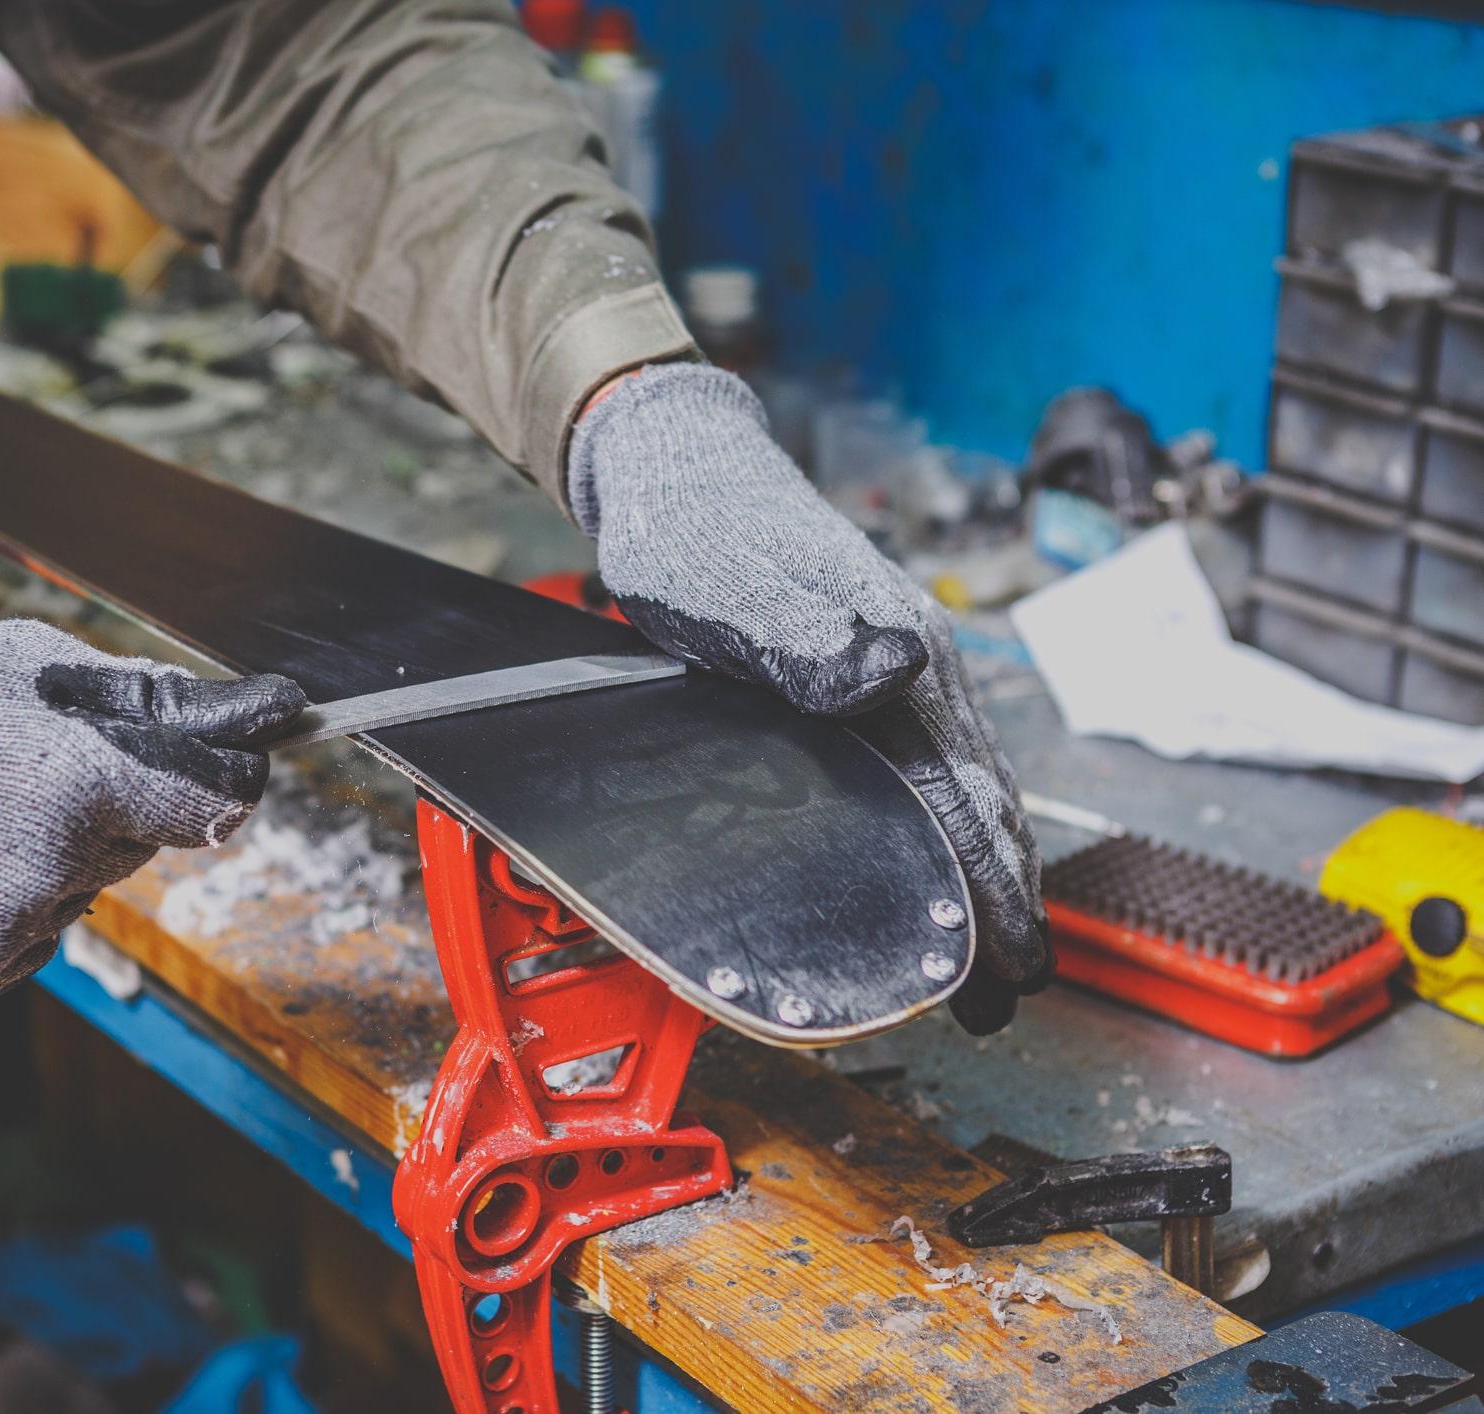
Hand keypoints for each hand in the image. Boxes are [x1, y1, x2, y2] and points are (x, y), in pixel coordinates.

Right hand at [0, 594, 304, 1016]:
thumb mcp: (27, 662)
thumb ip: (145, 702)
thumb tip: (251, 718)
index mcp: (74, 784)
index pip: (216, 801)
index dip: (229, 779)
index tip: (234, 767)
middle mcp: (45, 874)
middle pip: (139, 848)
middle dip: (104, 811)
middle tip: (12, 770)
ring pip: (75, 897)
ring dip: (43, 863)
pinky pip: (20, 945)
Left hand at [569, 364, 1047, 1032]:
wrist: (676, 468)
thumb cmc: (695, 528)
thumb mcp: (730, 584)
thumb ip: (804, 635)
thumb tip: (896, 670)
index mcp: (899, 651)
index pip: (965, 792)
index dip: (993, 884)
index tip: (1015, 960)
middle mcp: (913, 663)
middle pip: (977, 801)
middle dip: (999, 900)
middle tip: (1006, 994)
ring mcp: (892, 670)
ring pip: (953, 790)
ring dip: (973, 875)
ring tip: (981, 961)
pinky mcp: (860, 676)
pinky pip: (919, 770)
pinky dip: (938, 832)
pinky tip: (925, 867)